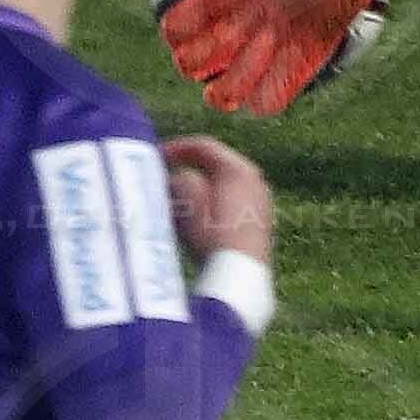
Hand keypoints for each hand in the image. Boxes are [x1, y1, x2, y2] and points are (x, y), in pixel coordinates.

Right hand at [160, 134, 274, 267]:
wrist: (241, 274)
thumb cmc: (213, 236)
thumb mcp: (188, 203)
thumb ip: (180, 180)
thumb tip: (180, 178)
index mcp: (237, 169)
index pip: (204, 146)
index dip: (176, 148)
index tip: (157, 156)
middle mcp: (255, 179)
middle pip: (216, 164)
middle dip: (189, 168)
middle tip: (166, 176)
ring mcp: (261, 200)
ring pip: (224, 185)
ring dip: (200, 188)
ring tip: (179, 202)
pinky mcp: (262, 221)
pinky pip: (233, 202)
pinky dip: (213, 203)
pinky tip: (199, 222)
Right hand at [162, 0, 419, 118]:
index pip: (186, 21)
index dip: (177, 31)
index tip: (178, 33)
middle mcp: (246, 23)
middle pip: (201, 57)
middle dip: (193, 62)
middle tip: (200, 60)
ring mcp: (271, 45)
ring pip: (233, 83)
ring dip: (226, 87)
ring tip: (229, 84)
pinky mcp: (300, 61)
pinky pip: (274, 95)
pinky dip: (264, 100)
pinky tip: (265, 91)